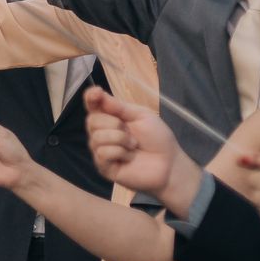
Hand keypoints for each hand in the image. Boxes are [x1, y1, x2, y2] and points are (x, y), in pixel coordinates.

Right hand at [84, 86, 190, 206]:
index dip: (91, 97)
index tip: (97, 93)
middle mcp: (101, 133)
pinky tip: (129, 157)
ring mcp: (101, 151)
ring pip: (97, 137)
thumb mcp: (141, 116)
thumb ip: (119, 106)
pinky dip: (120, 152)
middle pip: (92, 120)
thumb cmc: (157, 138)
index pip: (92, 105)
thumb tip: (97, 93)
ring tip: (133, 146)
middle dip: (114, 123)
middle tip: (130, 131)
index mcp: (110, 118)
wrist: (168, 162)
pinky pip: (102, 153)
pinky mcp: (104, 167)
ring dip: (120, 139)